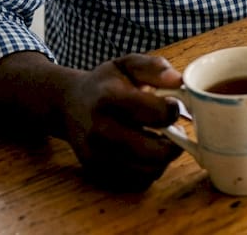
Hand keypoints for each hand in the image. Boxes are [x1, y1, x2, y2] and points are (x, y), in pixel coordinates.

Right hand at [59, 54, 184, 190]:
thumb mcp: (127, 64)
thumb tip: (178, 81)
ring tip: (161, 140)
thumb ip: (154, 67)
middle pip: (154, 151)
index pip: (156, 113)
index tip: (172, 105)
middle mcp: (99, 130)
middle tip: (174, 130)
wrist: (68, 105)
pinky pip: (138, 181)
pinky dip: (150, 169)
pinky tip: (147, 152)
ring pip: (148, 170)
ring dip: (163, 158)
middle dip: (174, 142)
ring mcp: (97, 155)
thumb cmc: (104, 83)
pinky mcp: (97, 172)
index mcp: (108, 98)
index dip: (172, 110)